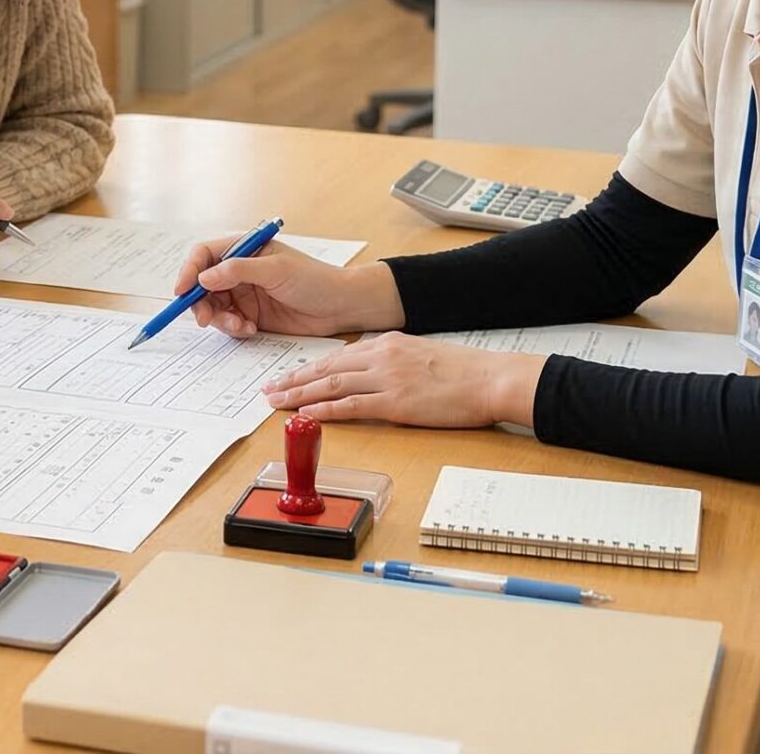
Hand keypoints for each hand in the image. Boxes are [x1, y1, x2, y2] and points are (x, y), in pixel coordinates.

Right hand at [172, 241, 404, 338]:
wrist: (340, 307)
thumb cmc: (315, 280)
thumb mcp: (276, 270)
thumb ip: (238, 271)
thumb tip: (204, 276)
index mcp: (244, 248)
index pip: (204, 254)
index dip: (188, 271)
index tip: (182, 291)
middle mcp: (239, 269)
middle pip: (202, 283)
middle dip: (201, 302)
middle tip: (207, 319)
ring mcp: (244, 292)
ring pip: (213, 306)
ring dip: (220, 319)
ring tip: (240, 326)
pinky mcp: (250, 314)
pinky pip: (228, 322)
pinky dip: (233, 328)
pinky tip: (250, 329)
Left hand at [261, 334, 544, 427]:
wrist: (490, 379)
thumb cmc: (465, 372)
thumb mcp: (423, 354)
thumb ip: (395, 360)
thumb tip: (375, 372)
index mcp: (388, 343)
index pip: (339, 355)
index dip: (310, 367)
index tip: (290, 375)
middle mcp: (381, 356)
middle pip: (327, 368)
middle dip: (295, 379)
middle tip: (270, 389)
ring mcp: (386, 379)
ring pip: (331, 385)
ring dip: (300, 395)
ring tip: (277, 403)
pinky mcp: (395, 402)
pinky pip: (350, 406)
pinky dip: (324, 411)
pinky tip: (306, 416)